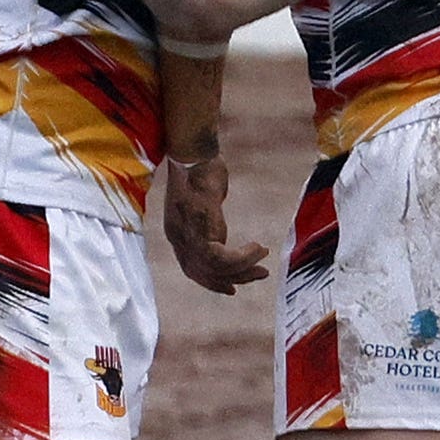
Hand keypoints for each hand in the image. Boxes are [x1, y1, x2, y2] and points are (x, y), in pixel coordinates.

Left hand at [163, 153, 269, 294]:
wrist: (192, 152)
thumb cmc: (199, 168)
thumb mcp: (203, 201)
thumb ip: (208, 220)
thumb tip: (220, 233)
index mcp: (177, 232)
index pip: (192, 268)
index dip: (213, 282)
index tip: (233, 287)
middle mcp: (178, 236)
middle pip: (203, 273)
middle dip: (233, 278)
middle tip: (260, 274)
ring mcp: (187, 232)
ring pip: (214, 268)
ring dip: (243, 267)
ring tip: (263, 257)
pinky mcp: (200, 226)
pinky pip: (222, 256)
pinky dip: (244, 257)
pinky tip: (258, 248)